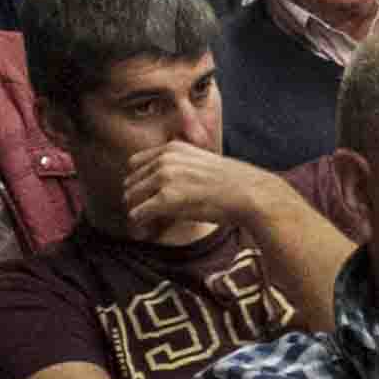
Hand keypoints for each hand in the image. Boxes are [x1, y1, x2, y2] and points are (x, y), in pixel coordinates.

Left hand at [124, 139, 274, 236]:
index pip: (135, 163)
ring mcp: (164, 178)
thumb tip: (164, 180)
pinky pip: (138, 214)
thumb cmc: (231, 183)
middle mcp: (165, 159)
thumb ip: (180, 164)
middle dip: (135, 199)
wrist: (248, 193)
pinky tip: (148, 229)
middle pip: (130, 182)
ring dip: (136, 212)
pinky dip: (140, 224)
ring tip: (145, 224)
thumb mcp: (202, 161)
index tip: (145, 196)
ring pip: (130, 198)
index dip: (138, 182)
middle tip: (145, 214)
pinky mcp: (166, 199)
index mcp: (172, 149)